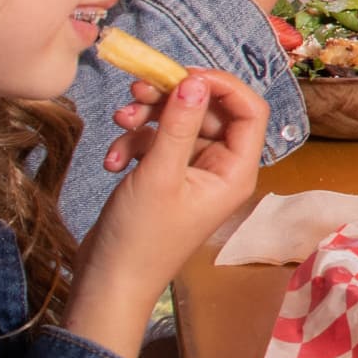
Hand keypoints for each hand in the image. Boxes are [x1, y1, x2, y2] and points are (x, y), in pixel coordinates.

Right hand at [65, 69, 266, 357]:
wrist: (107, 283)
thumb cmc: (140, 239)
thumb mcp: (159, 174)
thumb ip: (179, 123)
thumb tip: (196, 79)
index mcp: (235, 171)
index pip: (249, 110)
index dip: (221, 85)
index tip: (182, 74)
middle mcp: (220, 169)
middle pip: (209, 110)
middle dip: (171, 98)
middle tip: (136, 91)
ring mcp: (192, 173)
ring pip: (178, 122)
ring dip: (147, 118)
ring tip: (119, 122)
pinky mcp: (166, 176)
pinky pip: (157, 141)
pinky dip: (134, 142)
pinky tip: (114, 161)